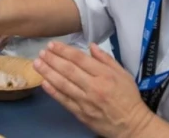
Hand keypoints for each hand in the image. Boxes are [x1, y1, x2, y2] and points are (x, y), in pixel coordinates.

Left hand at [34, 42, 152, 137]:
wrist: (131, 124)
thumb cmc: (128, 97)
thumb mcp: (123, 73)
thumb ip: (106, 59)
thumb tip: (91, 46)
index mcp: (105, 75)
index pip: (80, 59)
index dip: (64, 51)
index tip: (53, 45)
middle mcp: (93, 87)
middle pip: (68, 70)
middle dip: (53, 60)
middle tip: (41, 52)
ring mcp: (85, 101)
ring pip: (63, 84)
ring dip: (48, 73)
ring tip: (37, 64)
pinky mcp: (80, 113)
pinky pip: (64, 100)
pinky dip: (53, 91)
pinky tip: (43, 83)